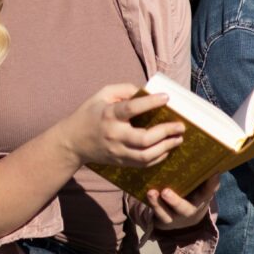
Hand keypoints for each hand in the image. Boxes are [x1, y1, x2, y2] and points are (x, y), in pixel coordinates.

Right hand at [57, 84, 184, 168]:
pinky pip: (143, 164)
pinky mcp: (120, 162)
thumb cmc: (91, 113)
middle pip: (143, 139)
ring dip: (166, 147)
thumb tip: (148, 91)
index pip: (131, 109)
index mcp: (109, 115)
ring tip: (178, 138)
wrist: (73, 142)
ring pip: (146, 156)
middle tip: (180, 126)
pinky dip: (158, 158)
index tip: (166, 97)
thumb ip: (124, 90)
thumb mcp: (102, 95)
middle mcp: (114, 135)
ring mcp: (117, 151)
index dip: (150, 103)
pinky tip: (167, 149)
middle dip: (165, 132)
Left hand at [148, 174, 219, 231]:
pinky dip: (150, 205)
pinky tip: (145, 194)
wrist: (184, 219)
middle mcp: (188, 211)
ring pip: (165, 214)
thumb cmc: (193, 196)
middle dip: (174, 201)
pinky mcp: (161, 221)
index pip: (209, 192)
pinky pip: (155, 215)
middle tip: (165, 192)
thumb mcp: (202, 189)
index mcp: (201, 201)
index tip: (214, 173)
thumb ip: (206, 178)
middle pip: (183, 208)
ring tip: (151, 193)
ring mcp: (173, 218)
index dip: (212, 184)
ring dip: (156, 204)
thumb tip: (211, 158)